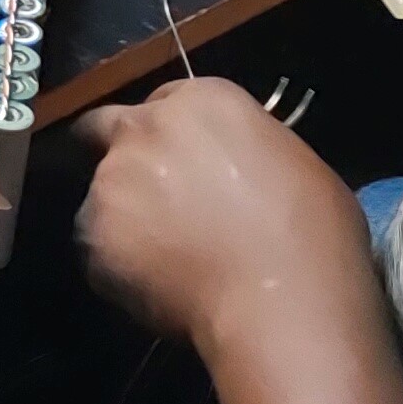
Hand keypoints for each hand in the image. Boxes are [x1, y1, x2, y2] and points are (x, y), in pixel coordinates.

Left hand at [69, 78, 380, 380]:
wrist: (281, 302)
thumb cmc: (312, 236)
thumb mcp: (292, 163)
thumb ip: (240, 153)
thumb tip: (228, 174)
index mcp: (202, 101)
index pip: (163, 103)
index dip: (170, 137)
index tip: (181, 164)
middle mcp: (145, 129)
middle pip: (107, 130)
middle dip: (120, 156)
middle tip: (149, 200)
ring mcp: (110, 181)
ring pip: (101, 195)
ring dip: (122, 218)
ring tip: (164, 260)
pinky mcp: (90, 235)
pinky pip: (98, 249)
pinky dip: (117, 265)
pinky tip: (157, 288)